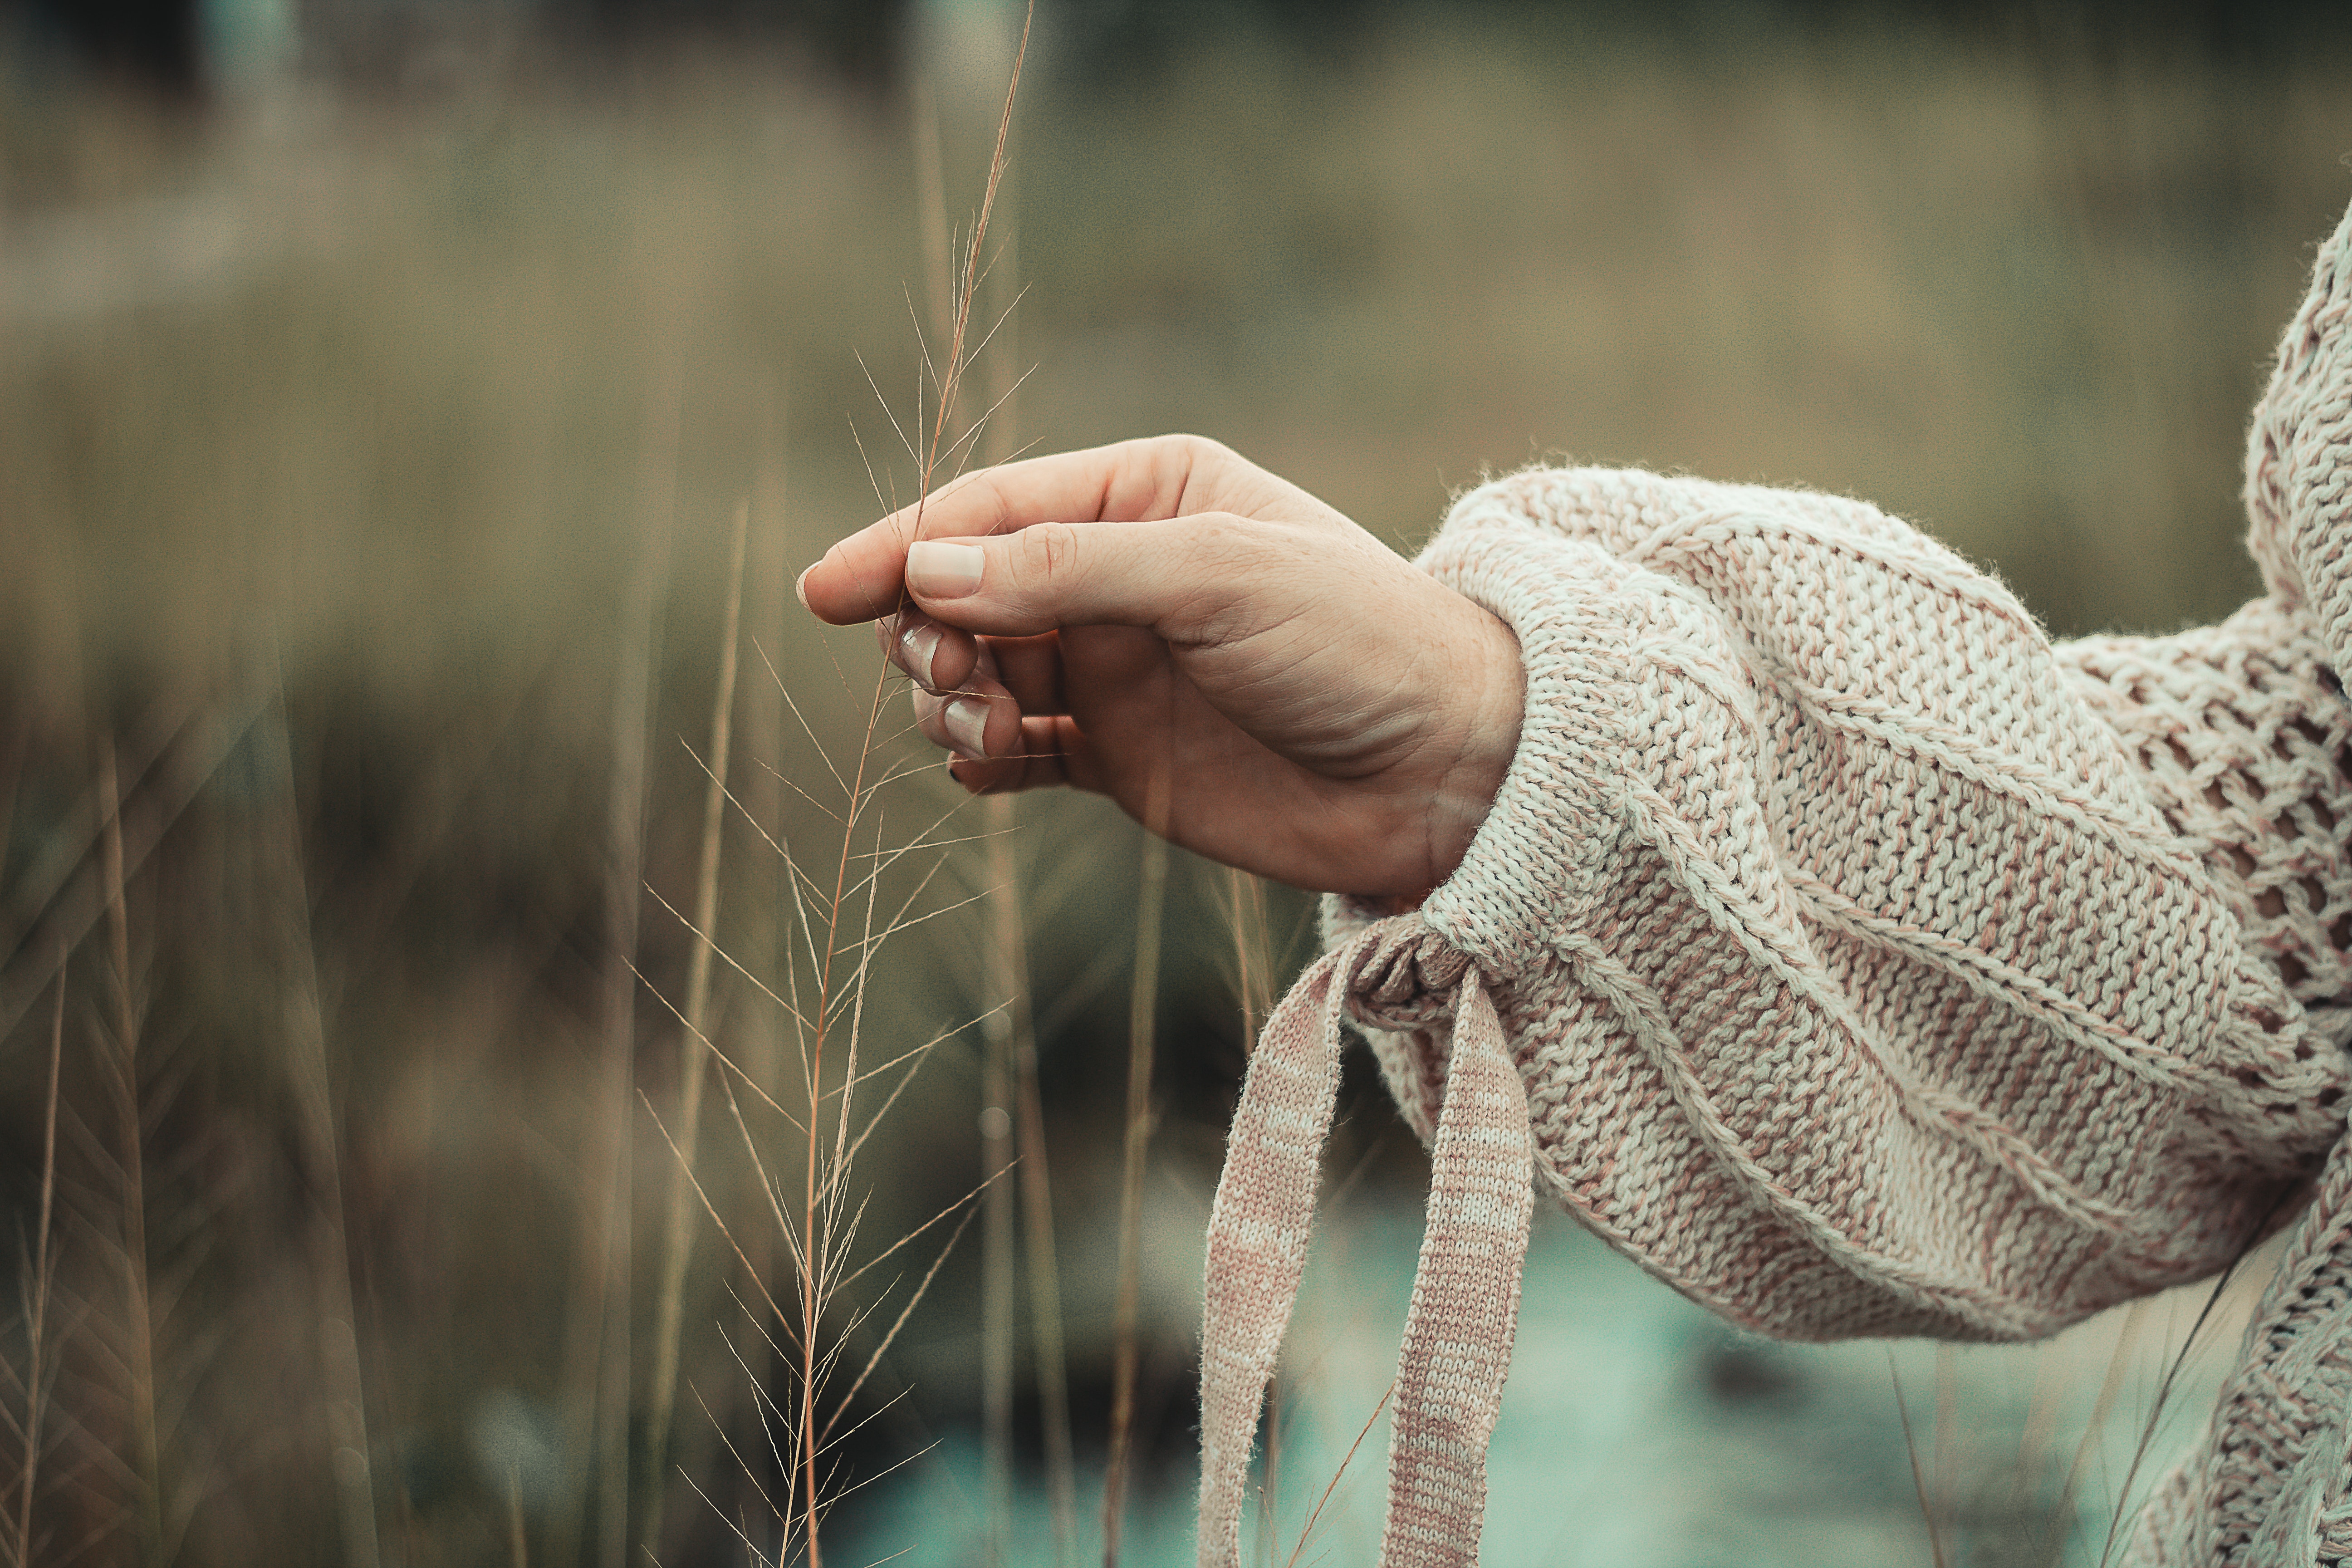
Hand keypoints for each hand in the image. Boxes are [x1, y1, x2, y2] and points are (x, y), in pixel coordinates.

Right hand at [796, 435, 1522, 896]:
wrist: (1448, 771)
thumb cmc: (1356, 643)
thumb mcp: (1217, 579)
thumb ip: (1069, 571)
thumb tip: (928, 574)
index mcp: (1147, 495)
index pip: (988, 509)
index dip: (899, 546)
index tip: (823, 592)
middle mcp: (1119, 576)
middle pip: (962, 591)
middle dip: (928, 633)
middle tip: (955, 682)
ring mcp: (1116, 670)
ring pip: (975, 672)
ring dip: (949, 701)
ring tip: (988, 732)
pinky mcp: (1122, 759)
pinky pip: (1016, 751)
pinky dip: (982, 758)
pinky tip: (986, 769)